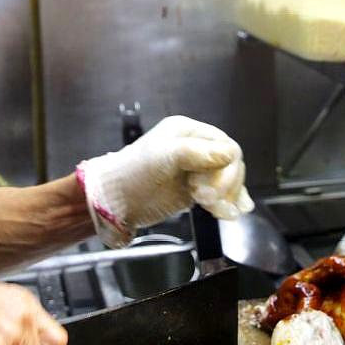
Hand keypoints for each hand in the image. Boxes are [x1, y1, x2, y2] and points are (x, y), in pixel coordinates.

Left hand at [76, 115, 253, 247]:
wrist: (113, 203)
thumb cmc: (132, 175)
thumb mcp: (163, 158)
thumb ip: (197, 152)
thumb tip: (230, 154)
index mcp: (188, 132)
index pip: (225, 146)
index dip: (225, 169)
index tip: (208, 189)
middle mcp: (195, 148)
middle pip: (230, 164)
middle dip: (225, 185)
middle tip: (205, 199)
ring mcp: (196, 170)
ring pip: (228, 180)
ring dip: (227, 196)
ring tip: (216, 210)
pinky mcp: (194, 190)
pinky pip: (221, 195)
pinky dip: (227, 204)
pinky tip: (229, 213)